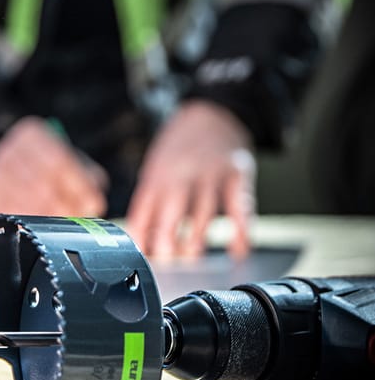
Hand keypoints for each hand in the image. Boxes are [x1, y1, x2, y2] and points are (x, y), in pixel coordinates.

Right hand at [0, 116, 107, 217]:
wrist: (9, 165)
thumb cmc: (49, 165)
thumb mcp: (71, 161)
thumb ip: (86, 179)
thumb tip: (93, 204)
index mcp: (33, 135)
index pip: (57, 160)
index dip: (77, 185)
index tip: (94, 202)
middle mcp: (9, 152)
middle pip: (40, 185)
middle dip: (64, 207)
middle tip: (79, 219)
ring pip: (24, 203)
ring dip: (49, 219)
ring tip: (64, 226)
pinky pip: (10, 214)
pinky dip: (30, 224)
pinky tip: (42, 227)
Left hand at [125, 100, 255, 263]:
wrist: (213, 113)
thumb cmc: (180, 147)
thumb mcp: (155, 167)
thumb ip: (150, 201)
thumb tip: (144, 241)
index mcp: (157, 175)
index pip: (143, 213)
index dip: (140, 240)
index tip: (140, 260)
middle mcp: (182, 175)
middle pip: (172, 218)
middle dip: (167, 247)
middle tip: (167, 266)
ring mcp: (211, 176)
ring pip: (203, 217)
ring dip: (197, 243)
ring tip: (192, 261)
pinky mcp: (237, 176)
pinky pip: (240, 209)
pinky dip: (241, 233)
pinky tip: (238, 252)